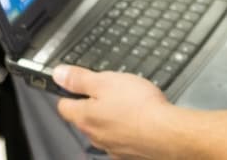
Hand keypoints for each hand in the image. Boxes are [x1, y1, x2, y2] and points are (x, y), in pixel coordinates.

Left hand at [54, 65, 173, 158]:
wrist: (167, 133)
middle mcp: (95, 136)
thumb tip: (59, 74)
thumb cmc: (139, 107)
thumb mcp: (106, 81)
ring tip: (129, 104)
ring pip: (104, 129)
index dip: (68, 93)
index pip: (63, 105)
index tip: (76, 85)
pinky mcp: (129, 153)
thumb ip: (79, 79)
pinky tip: (139, 120)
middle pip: (85, 118)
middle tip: (110, 90)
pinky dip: (127, 130)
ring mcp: (112, 147)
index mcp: (85, 117)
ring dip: (112, 118)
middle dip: (93, 104)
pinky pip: (122, 139)